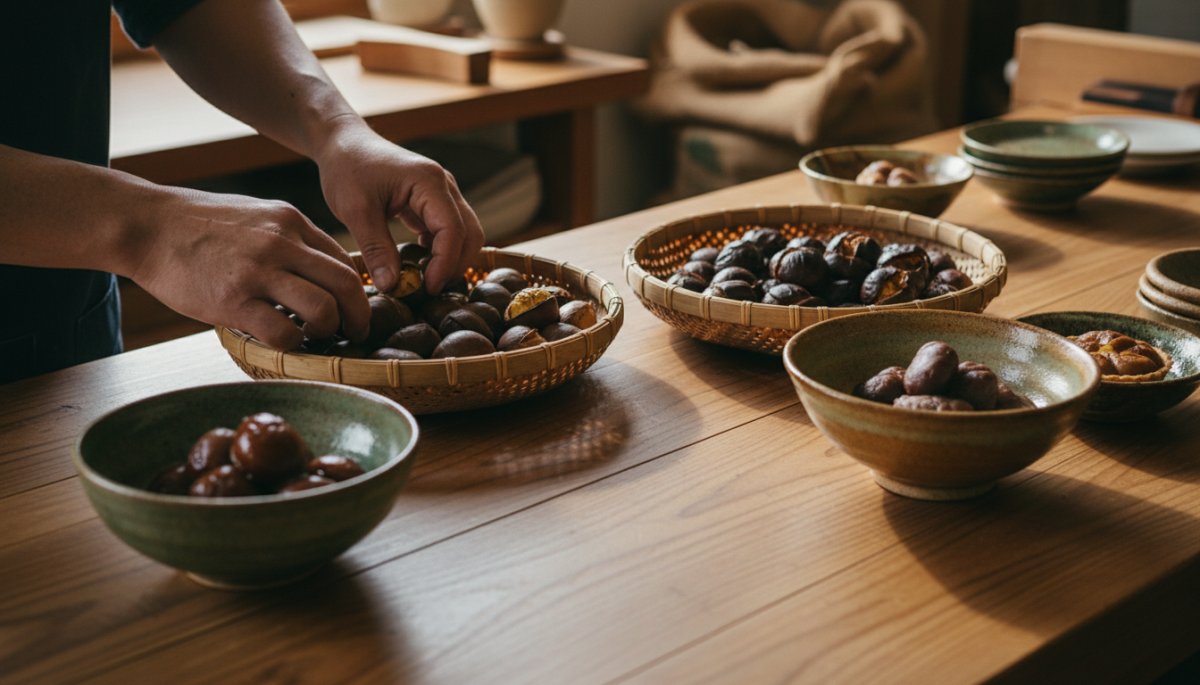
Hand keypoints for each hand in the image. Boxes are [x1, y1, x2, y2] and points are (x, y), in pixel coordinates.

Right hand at [127, 188, 369, 350]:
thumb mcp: (257, 215)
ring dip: (328, 331)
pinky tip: (284, 342)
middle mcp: (281, 243)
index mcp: (290, 222)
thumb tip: (324, 269)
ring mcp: (257, 272)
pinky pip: (282, 333)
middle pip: (346, 285)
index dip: (358, 291)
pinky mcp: (232, 301)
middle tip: (354, 333)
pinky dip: (292, 345)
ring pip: (323, 310)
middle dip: (358, 316)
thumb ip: (292, 239)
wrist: (148, 225)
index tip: (355, 309)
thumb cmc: (201, 224)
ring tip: (316, 337)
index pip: (345, 260)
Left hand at [315, 122, 484, 293]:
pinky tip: (418, 263)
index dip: (444, 264)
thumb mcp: (355, 210)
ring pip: (465, 233)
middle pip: (470, 233)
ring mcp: (442, 192)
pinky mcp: (433, 200)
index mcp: (429, 182)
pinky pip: (450, 229)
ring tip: (423, 279)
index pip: (453, 230)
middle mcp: (444, 185)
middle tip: (427, 289)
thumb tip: (392, 286)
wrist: (342, 143)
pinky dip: (441, 250)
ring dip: (451, 259)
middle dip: (455, 265)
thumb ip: (376, 248)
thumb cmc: (346, 168)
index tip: (426, 288)